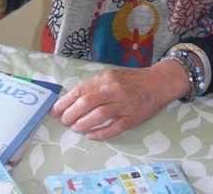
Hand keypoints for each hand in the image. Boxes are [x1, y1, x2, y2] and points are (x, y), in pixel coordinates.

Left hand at [49, 60, 190, 139]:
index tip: (54, 110)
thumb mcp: (112, 76)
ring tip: (75, 128)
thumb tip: (73, 98)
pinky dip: (100, 133)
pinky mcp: (133, 117)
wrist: (158, 82)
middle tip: (63, 121)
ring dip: (83, 124)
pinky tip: (91, 135)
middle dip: (70, 114)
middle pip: (86, 103)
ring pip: (98, 115)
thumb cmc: (132, 80)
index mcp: (106, 78)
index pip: (80, 90)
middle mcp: (114, 90)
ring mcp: (124, 104)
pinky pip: (114, 127)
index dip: (65, 102)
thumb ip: (95, 86)